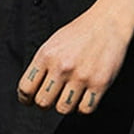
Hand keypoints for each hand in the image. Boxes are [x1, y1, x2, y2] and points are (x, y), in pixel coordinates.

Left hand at [17, 6, 133, 114]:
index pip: (26, 88)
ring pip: (63, 109)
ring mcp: (81, 76)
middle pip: (43, 103)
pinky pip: (85, 110)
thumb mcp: (53, 44)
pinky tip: (84, 97)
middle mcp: (62, 66)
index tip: (30, 100)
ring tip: (70, 97)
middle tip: (53, 98)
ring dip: (65, 106)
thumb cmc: (80, 34)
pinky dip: (83, 107)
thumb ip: (42, 66)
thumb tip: (32, 92)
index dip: (26, 99)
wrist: (108, 23)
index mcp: (46, 55)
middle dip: (46, 104)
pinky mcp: (99, 84)